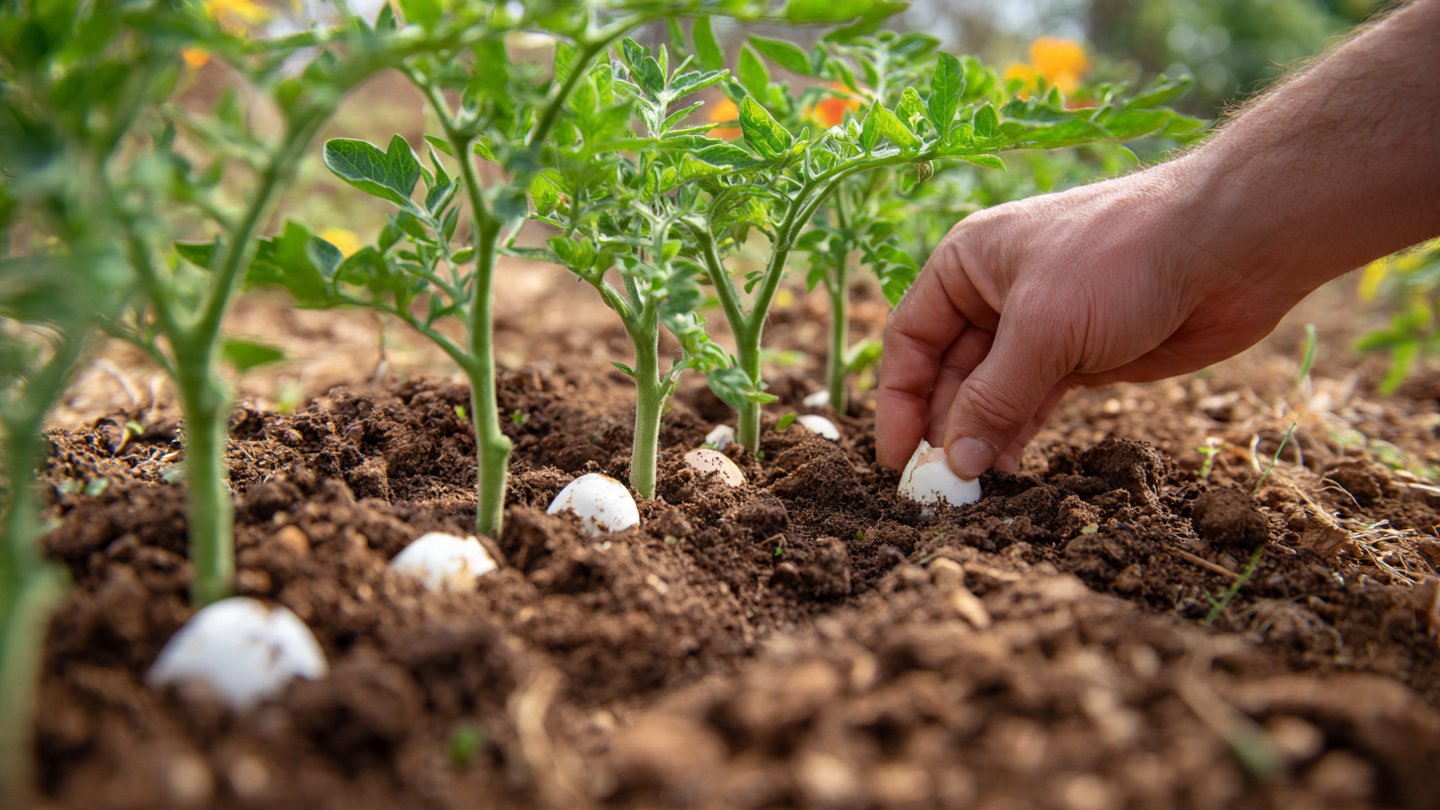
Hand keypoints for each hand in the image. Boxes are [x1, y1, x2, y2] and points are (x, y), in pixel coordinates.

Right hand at [875, 162, 1304, 476]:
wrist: (1228, 246)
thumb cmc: (1121, 260)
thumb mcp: (1043, 329)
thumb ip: (992, 399)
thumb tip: (955, 462)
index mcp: (967, 264)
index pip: (910, 338)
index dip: (898, 399)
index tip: (897, 458)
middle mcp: (994, 294)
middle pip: (947, 372)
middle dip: (942, 427)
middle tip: (940, 484)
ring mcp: (1039, 327)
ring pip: (990, 393)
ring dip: (980, 437)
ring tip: (976, 486)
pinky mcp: (1080, 356)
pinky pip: (1032, 402)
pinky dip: (1017, 434)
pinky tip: (1008, 468)